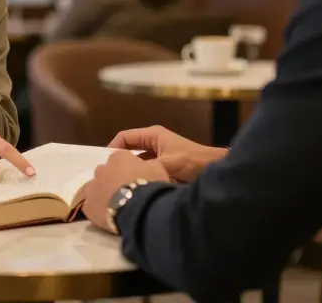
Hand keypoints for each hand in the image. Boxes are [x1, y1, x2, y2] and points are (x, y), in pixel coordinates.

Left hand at [82, 150, 169, 233]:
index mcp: (118, 157)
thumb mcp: (158, 168)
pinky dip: (98, 210)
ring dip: (102, 194)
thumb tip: (146, 167)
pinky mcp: (88, 206)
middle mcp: (101, 169)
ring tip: (115, 205)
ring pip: (95, 188)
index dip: (128, 169)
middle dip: (113, 180)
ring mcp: (92, 187)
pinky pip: (91, 206)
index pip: (120, 159)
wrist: (140, 208)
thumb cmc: (150, 184)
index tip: (135, 179)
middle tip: (125, 192)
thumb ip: (148, 165)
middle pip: (105, 173)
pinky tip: (108, 216)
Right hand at [109, 126, 226, 182]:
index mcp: (153, 135)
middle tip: (110, 176)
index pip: (125, 137)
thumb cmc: (192, 161)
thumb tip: (129, 176)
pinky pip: (147, 170)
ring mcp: (159, 154)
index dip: (113, 148)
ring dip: (132, 170)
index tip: (106, 163)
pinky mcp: (164, 165)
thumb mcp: (167, 164)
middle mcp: (154, 142)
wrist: (215, 169)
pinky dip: (142, 176)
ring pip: (138, 161)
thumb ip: (147, 168)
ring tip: (121, 183)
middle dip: (120, 161)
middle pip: (129, 149)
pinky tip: (137, 187)